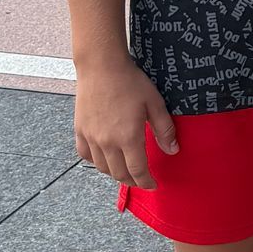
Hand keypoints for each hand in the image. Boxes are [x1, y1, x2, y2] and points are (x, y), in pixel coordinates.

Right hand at [74, 56, 177, 187]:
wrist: (101, 66)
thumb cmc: (131, 82)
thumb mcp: (155, 103)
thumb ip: (164, 129)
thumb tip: (173, 150)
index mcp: (128, 137)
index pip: (138, 171)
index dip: (146, 182)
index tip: (153, 185)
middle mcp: (107, 142)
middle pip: (119, 174)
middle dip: (132, 181)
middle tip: (141, 180)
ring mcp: (91, 137)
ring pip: (102, 168)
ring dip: (115, 174)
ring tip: (125, 170)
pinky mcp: (80, 130)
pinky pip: (85, 155)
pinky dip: (96, 162)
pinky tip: (104, 158)